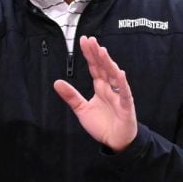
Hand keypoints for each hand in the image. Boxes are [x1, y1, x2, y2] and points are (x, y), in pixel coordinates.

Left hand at [54, 36, 137, 151]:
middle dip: (97, 53)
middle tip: (90, 39)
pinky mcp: (126, 106)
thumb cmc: (103, 124)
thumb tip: (56, 82)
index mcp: (100, 87)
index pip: (94, 67)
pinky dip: (122, 84)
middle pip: (103, 67)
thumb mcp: (82, 109)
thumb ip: (71, 96)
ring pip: (114, 76)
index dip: (89, 54)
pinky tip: (120, 73)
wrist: (116, 142)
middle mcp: (110, 88)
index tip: (84, 40)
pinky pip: (124, 93)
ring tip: (102, 51)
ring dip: (108, 63)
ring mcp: (119, 95)